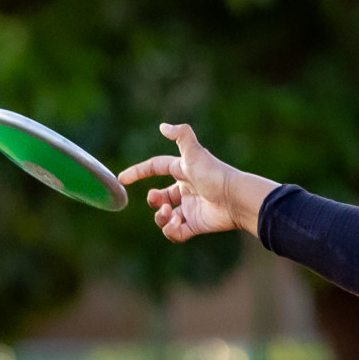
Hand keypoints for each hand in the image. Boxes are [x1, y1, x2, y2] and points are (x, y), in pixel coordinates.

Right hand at [118, 123, 276, 240]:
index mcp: (184, 171)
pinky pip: (176, 233)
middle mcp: (187, 190)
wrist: (236, 199)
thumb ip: (181, 135)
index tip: (122, 179)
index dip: (139, 172)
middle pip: (160, 196)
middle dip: (153, 200)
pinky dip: (171, 230)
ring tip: (170, 213)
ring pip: (165, 216)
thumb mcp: (195, 153)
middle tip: (158, 201)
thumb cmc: (215, 174)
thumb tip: (162, 126)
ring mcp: (191, 209)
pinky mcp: (196, 225)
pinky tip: (177, 223)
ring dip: (161, 217)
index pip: (156, 167)